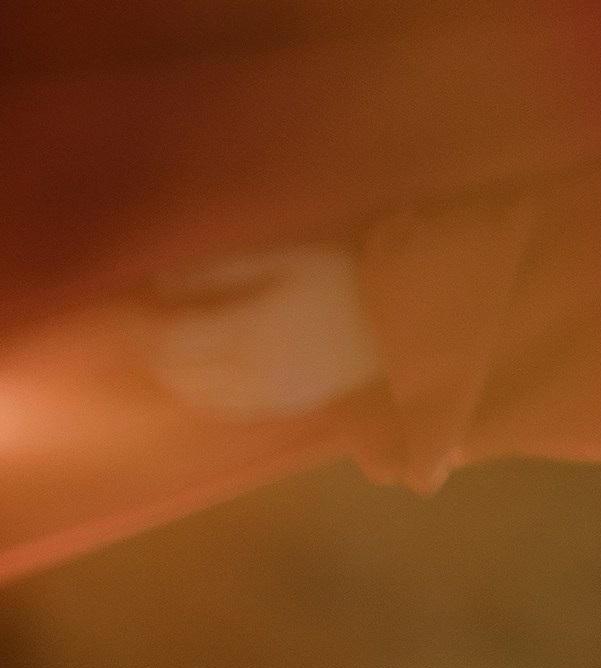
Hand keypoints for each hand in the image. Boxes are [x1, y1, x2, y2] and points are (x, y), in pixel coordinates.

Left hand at [140, 246, 380, 418]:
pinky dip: (208, 395)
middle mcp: (253, 372)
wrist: (402, 314)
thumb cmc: (341, 276)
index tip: (132, 309)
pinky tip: (210, 375)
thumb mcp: (281, 259)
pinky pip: (233, 408)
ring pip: (203, 398)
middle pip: (181, 374)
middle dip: (156, 353)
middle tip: (146, 328)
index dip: (144, 326)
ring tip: (172, 351)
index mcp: (248, 331)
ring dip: (179, 377)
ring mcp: (273, 394)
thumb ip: (220, 272)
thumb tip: (165, 282)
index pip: (172, 340)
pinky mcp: (291, 404)